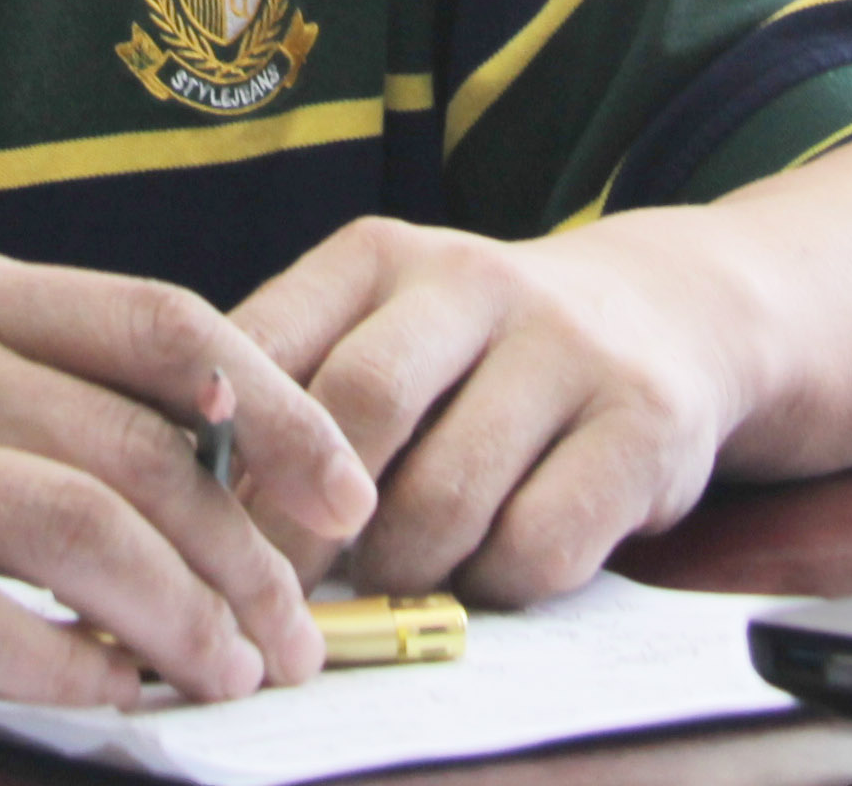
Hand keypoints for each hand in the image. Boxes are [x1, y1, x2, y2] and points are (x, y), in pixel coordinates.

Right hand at [0, 239, 374, 706]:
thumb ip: (5, 366)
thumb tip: (178, 447)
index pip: (161, 324)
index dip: (276, 406)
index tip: (342, 490)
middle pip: (141, 447)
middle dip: (250, 551)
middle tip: (303, 630)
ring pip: (75, 531)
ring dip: (180, 618)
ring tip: (232, 678)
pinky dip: (54, 669)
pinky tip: (106, 701)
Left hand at [223, 213, 760, 606]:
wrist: (667, 314)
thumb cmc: (480, 351)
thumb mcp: (382, 325)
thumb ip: (294, 386)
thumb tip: (184, 497)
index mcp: (379, 255)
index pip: (267, 343)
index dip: (224, 451)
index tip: (198, 528)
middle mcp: (474, 281)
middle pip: (361, 408)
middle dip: (302, 529)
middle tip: (281, 596)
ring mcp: (566, 349)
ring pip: (445, 496)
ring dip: (404, 566)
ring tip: (397, 578)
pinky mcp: (642, 425)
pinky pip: (539, 544)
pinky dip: (495, 585)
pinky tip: (489, 570)